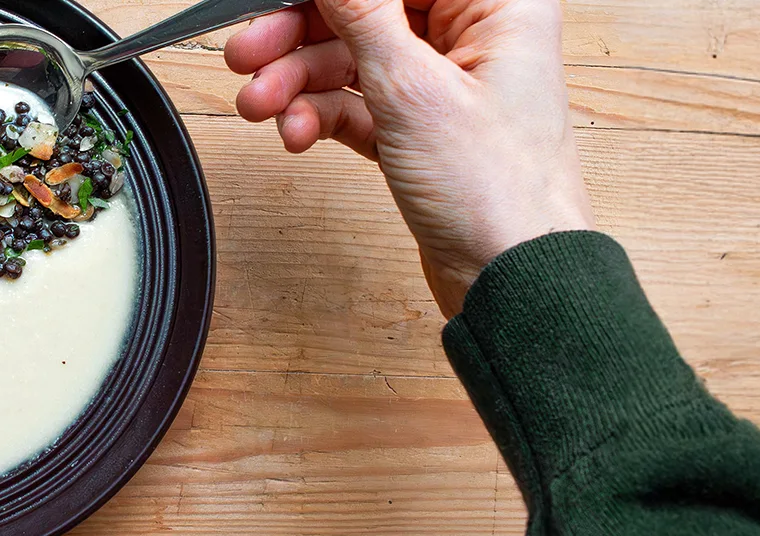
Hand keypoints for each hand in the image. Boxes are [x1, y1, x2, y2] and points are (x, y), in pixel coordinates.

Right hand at [225, 0, 595, 315]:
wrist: (512, 283)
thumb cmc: (501, 192)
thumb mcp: (413, 89)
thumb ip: (362, 12)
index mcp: (498, 4)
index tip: (283, 3)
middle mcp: (473, 36)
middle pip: (366, 9)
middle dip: (299, 32)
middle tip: (248, 50)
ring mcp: (443, 84)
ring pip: (351, 57)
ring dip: (297, 79)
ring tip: (260, 103)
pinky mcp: (418, 129)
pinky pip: (353, 102)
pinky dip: (319, 115)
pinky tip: (295, 131)